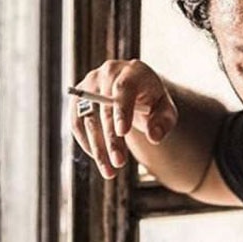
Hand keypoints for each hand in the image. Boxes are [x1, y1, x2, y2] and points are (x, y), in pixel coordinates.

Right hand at [70, 59, 177, 178]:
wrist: (135, 90)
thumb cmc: (152, 100)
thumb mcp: (165, 110)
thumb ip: (164, 122)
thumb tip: (154, 136)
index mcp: (134, 70)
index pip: (124, 89)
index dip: (122, 110)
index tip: (122, 133)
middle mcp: (108, 72)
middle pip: (105, 108)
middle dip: (111, 138)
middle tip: (119, 162)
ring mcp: (90, 83)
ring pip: (88, 118)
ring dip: (97, 147)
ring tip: (109, 171)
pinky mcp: (79, 97)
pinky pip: (77, 122)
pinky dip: (86, 142)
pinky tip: (99, 159)